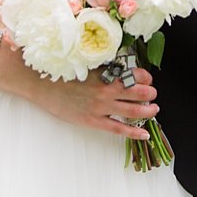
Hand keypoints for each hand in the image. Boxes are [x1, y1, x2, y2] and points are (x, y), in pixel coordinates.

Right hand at [26, 62, 158, 141]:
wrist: (42, 84)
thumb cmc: (63, 71)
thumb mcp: (86, 63)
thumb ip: (104, 66)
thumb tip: (119, 67)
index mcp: (106, 73)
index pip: (135, 75)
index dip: (145, 77)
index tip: (148, 79)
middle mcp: (106, 90)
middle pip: (138, 93)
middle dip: (150, 93)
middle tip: (153, 94)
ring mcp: (101, 107)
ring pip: (133, 111)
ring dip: (148, 111)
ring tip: (154, 109)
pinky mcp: (93, 121)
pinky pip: (119, 128)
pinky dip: (134, 132)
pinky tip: (145, 133)